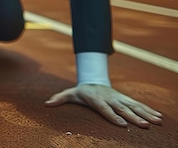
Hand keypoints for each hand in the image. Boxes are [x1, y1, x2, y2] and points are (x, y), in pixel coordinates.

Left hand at [45, 84, 162, 127]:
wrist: (93, 80)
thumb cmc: (81, 92)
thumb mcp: (69, 93)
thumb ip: (59, 98)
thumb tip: (46, 104)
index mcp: (97, 99)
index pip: (105, 108)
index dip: (113, 116)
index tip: (122, 125)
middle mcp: (110, 98)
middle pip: (123, 109)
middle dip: (134, 117)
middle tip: (144, 125)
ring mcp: (119, 98)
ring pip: (134, 106)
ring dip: (146, 114)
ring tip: (156, 121)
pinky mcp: (126, 99)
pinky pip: (138, 105)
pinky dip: (149, 110)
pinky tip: (159, 117)